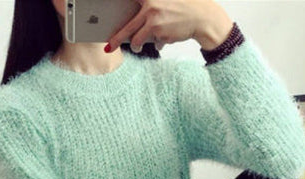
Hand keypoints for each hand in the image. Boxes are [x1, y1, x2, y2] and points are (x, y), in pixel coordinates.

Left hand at [106, 0, 223, 52]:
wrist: (203, 18)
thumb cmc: (184, 8)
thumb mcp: (165, 1)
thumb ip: (149, 8)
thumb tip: (135, 28)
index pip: (129, 1)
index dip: (116, 5)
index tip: (101, 10)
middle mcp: (150, 6)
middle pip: (128, 27)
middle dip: (117, 39)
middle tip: (109, 46)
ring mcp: (155, 21)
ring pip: (138, 39)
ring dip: (137, 45)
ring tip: (137, 47)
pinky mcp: (162, 34)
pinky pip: (154, 42)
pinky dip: (158, 43)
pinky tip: (166, 38)